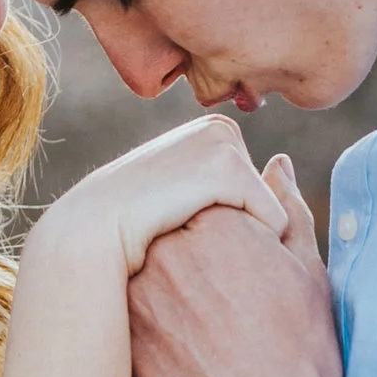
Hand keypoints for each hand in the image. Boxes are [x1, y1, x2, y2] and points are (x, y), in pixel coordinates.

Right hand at [29, 113, 286, 284]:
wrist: (91, 230)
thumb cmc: (133, 225)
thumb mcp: (182, 194)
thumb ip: (226, 183)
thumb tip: (285, 162)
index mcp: (214, 132)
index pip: (257, 192)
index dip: (232, 221)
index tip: (188, 222)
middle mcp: (222, 129)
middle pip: (271, 199)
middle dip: (243, 226)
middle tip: (187, 230)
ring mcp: (224, 145)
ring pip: (276, 213)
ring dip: (243, 238)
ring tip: (192, 234)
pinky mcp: (228, 169)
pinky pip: (276, 223)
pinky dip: (251, 247)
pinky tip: (204, 242)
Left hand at [128, 158, 344, 376]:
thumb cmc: (303, 351)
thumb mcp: (308, 272)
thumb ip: (286, 209)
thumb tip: (274, 166)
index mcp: (217, 220)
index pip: (209, 203)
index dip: (233, 240)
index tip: (247, 277)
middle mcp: (167, 249)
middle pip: (173, 233)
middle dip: (195, 260)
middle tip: (227, 308)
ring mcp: (136, 294)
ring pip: (147, 273)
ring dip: (169, 292)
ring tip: (208, 333)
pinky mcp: (120, 336)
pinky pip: (131, 315)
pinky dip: (154, 327)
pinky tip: (188, 355)